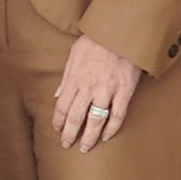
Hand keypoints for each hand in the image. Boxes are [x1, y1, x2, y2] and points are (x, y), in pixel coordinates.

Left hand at [51, 35, 149, 149]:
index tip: (56, 129)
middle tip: (66, 145)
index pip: (62, 106)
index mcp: (75, 79)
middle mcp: (89, 88)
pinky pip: (118, 115)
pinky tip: (106, 136)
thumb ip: (66, 77)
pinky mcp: (124, 91)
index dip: (58, 121)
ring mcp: (107, 91)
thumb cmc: (95, 41)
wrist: (120, 32)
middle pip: (76, 118)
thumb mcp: (74, 54)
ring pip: (96, 121)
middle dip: (69, 134)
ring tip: (85, 147)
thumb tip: (57, 95)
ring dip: (89, 137)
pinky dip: (112, 128)